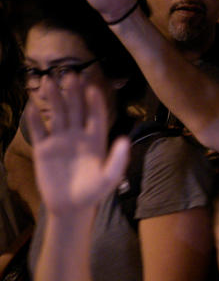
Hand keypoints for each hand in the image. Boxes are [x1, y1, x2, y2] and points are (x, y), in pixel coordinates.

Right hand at [25, 78, 128, 215]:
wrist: (71, 206)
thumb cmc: (94, 192)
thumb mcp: (110, 177)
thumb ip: (118, 159)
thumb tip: (125, 139)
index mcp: (96, 140)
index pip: (96, 116)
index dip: (95, 102)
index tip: (93, 87)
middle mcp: (78, 136)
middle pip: (75, 109)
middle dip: (73, 92)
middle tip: (70, 74)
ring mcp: (60, 141)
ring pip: (56, 114)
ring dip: (53, 98)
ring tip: (48, 80)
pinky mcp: (43, 149)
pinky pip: (38, 130)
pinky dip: (34, 119)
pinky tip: (31, 105)